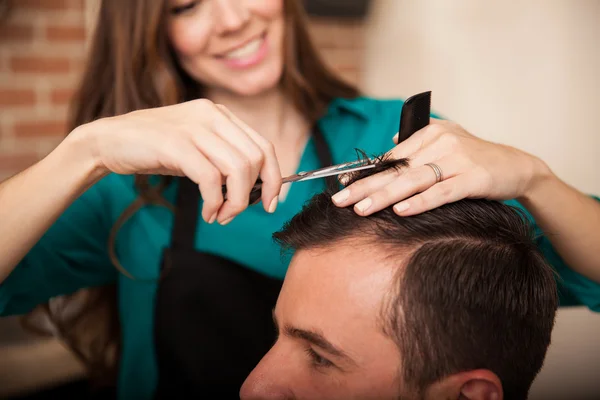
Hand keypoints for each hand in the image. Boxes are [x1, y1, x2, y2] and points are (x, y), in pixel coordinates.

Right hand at [78, 99, 281, 223]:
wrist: (107, 141)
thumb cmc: (154, 149)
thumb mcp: (196, 148)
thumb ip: (224, 160)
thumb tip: (256, 189)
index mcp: (220, 114)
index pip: (264, 146)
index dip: (275, 178)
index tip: (271, 203)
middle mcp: (211, 115)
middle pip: (255, 159)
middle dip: (254, 195)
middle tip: (235, 215)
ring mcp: (193, 127)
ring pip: (237, 169)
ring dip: (235, 202)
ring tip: (220, 216)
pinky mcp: (175, 144)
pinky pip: (210, 178)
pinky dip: (214, 202)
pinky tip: (207, 213)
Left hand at [331, 119, 550, 215]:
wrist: (517, 166)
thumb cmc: (476, 157)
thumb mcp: (448, 139)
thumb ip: (418, 140)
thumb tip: (390, 144)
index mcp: (430, 133)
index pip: (390, 157)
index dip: (365, 172)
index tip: (343, 185)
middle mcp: (441, 143)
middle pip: (396, 169)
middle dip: (365, 186)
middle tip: (340, 200)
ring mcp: (458, 160)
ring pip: (413, 180)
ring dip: (385, 196)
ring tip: (362, 209)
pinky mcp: (474, 178)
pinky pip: (442, 192)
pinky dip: (420, 202)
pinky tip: (401, 211)